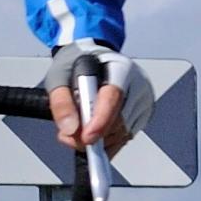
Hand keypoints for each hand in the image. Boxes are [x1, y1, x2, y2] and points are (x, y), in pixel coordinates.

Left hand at [40, 42, 151, 157]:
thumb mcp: (58, 77)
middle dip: (93, 135)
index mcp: (119, 68)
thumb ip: (61, 102)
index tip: (87, 138)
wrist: (90, 58)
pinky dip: (107, 142)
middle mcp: (136, 84)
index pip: (113, 97)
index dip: (100, 121)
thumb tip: (70, 129)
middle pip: (119, 120)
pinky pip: (125, 137)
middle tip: (69, 137)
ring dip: (98, 141)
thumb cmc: (76, 65)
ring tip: (76, 133)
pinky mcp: (142, 114)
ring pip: (122, 133)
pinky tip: (93, 133)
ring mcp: (142, 100)